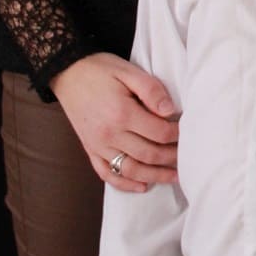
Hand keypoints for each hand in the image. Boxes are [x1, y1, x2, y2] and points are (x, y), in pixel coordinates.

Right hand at [50, 52, 178, 191]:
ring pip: (131, 170)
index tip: (188, 132)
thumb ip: (151, 90)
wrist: (67, 72)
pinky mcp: (89, 150)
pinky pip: (107, 174)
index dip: (177, 135)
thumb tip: (171, 111)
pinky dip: (125, 184)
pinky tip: (142, 186)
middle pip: (149, 154)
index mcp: (122, 113)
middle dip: (171, 158)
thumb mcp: (128, 71)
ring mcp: (98, 145)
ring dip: (155, 176)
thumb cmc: (100, 69)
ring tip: (174, 177)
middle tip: (187, 157)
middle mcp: (109, 134)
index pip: (159, 133)